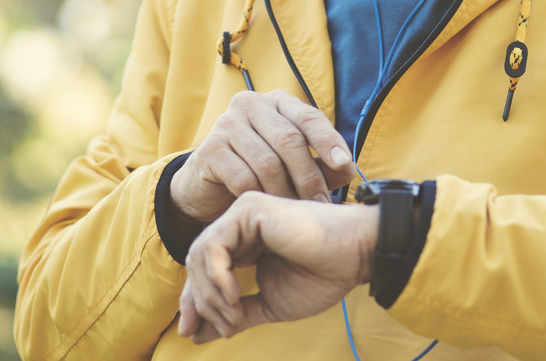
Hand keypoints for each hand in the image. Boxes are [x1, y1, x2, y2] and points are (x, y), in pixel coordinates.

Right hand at [171, 90, 356, 224]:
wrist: (206, 187)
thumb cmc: (257, 171)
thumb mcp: (292, 166)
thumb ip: (321, 165)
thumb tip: (349, 170)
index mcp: (276, 102)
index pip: (308, 116)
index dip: (329, 140)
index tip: (345, 164)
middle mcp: (250, 105)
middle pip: (289, 140)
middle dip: (309, 176)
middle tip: (321, 204)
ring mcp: (226, 124)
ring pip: (268, 162)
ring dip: (286, 192)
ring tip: (297, 212)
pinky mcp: (209, 149)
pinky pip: (243, 178)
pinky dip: (260, 197)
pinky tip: (268, 210)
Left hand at [178, 192, 377, 342]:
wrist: (354, 256)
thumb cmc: (321, 277)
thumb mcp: (270, 304)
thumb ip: (235, 315)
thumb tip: (195, 336)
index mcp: (245, 243)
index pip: (204, 271)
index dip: (195, 302)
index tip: (192, 333)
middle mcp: (239, 224)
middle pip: (195, 263)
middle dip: (200, 301)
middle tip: (223, 328)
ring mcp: (242, 213)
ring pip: (199, 254)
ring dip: (210, 294)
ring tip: (234, 315)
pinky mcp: (248, 209)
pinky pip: (213, 245)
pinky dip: (217, 276)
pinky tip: (235, 295)